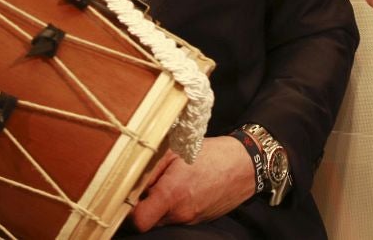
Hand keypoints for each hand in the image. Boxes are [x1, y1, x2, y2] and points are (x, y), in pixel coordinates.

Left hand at [127, 136, 255, 230]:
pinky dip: (174, 206)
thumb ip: (149, 167)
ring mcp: (190, 219)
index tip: (127, 196)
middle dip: (143, 206)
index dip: (128, 211)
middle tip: (146, 185)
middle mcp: (180, 213)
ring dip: (159, 206)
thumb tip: (128, 181)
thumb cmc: (211, 154)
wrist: (245, 165)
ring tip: (167, 183)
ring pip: (162, 219)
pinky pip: (177, 217)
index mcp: (172, 194)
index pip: (138, 221)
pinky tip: (182, 188)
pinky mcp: (199, 220)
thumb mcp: (176, 151)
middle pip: (148, 221)